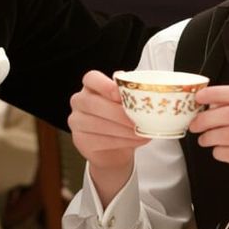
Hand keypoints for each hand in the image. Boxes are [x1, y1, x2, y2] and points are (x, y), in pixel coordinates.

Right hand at [67, 70, 149, 204]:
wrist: (115, 149)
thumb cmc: (124, 122)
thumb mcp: (129, 105)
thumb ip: (134, 96)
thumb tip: (152, 93)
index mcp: (90, 87)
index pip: (90, 78)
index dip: (104, 84)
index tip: (119, 92)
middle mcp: (79, 103)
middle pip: (92, 104)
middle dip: (118, 113)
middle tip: (139, 120)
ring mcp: (76, 123)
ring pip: (96, 125)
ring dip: (123, 130)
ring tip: (143, 133)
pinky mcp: (79, 142)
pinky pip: (99, 141)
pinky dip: (121, 142)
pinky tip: (137, 142)